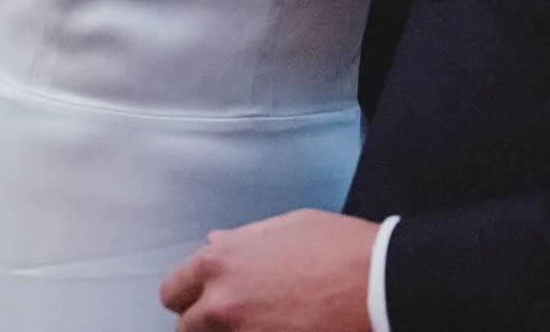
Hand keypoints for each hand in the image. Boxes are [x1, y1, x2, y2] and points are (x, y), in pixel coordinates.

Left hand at [159, 209, 376, 330]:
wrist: (374, 282)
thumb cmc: (334, 248)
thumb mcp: (284, 227)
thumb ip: (241, 243)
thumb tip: (215, 246)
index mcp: (220, 262)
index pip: (174, 291)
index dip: (190, 296)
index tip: (203, 300)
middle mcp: (220, 304)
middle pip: (187, 328)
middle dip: (205, 322)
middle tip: (236, 316)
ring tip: (259, 323)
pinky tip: (276, 330)